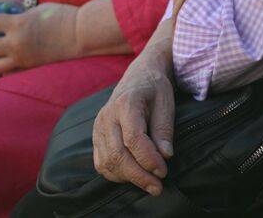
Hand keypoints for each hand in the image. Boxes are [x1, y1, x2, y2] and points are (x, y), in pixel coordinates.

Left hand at [0, 3, 77, 76]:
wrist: (81, 34)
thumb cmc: (63, 16)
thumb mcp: (37, 11)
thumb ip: (21, 18)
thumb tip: (11, 23)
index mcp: (17, 23)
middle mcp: (16, 42)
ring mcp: (23, 57)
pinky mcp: (31, 67)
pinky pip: (10, 72)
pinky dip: (1, 72)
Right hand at [92, 48, 175, 195]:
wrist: (139, 76)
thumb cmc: (155, 88)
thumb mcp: (166, 102)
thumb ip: (164, 128)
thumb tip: (165, 155)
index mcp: (125, 103)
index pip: (133, 138)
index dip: (149, 159)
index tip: (164, 171)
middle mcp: (107, 116)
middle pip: (118, 154)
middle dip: (139, 175)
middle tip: (157, 186)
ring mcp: (98, 127)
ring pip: (107, 162)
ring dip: (128, 177)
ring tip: (148, 182)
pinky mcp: (96, 136)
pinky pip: (101, 162)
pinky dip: (116, 174)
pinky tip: (133, 175)